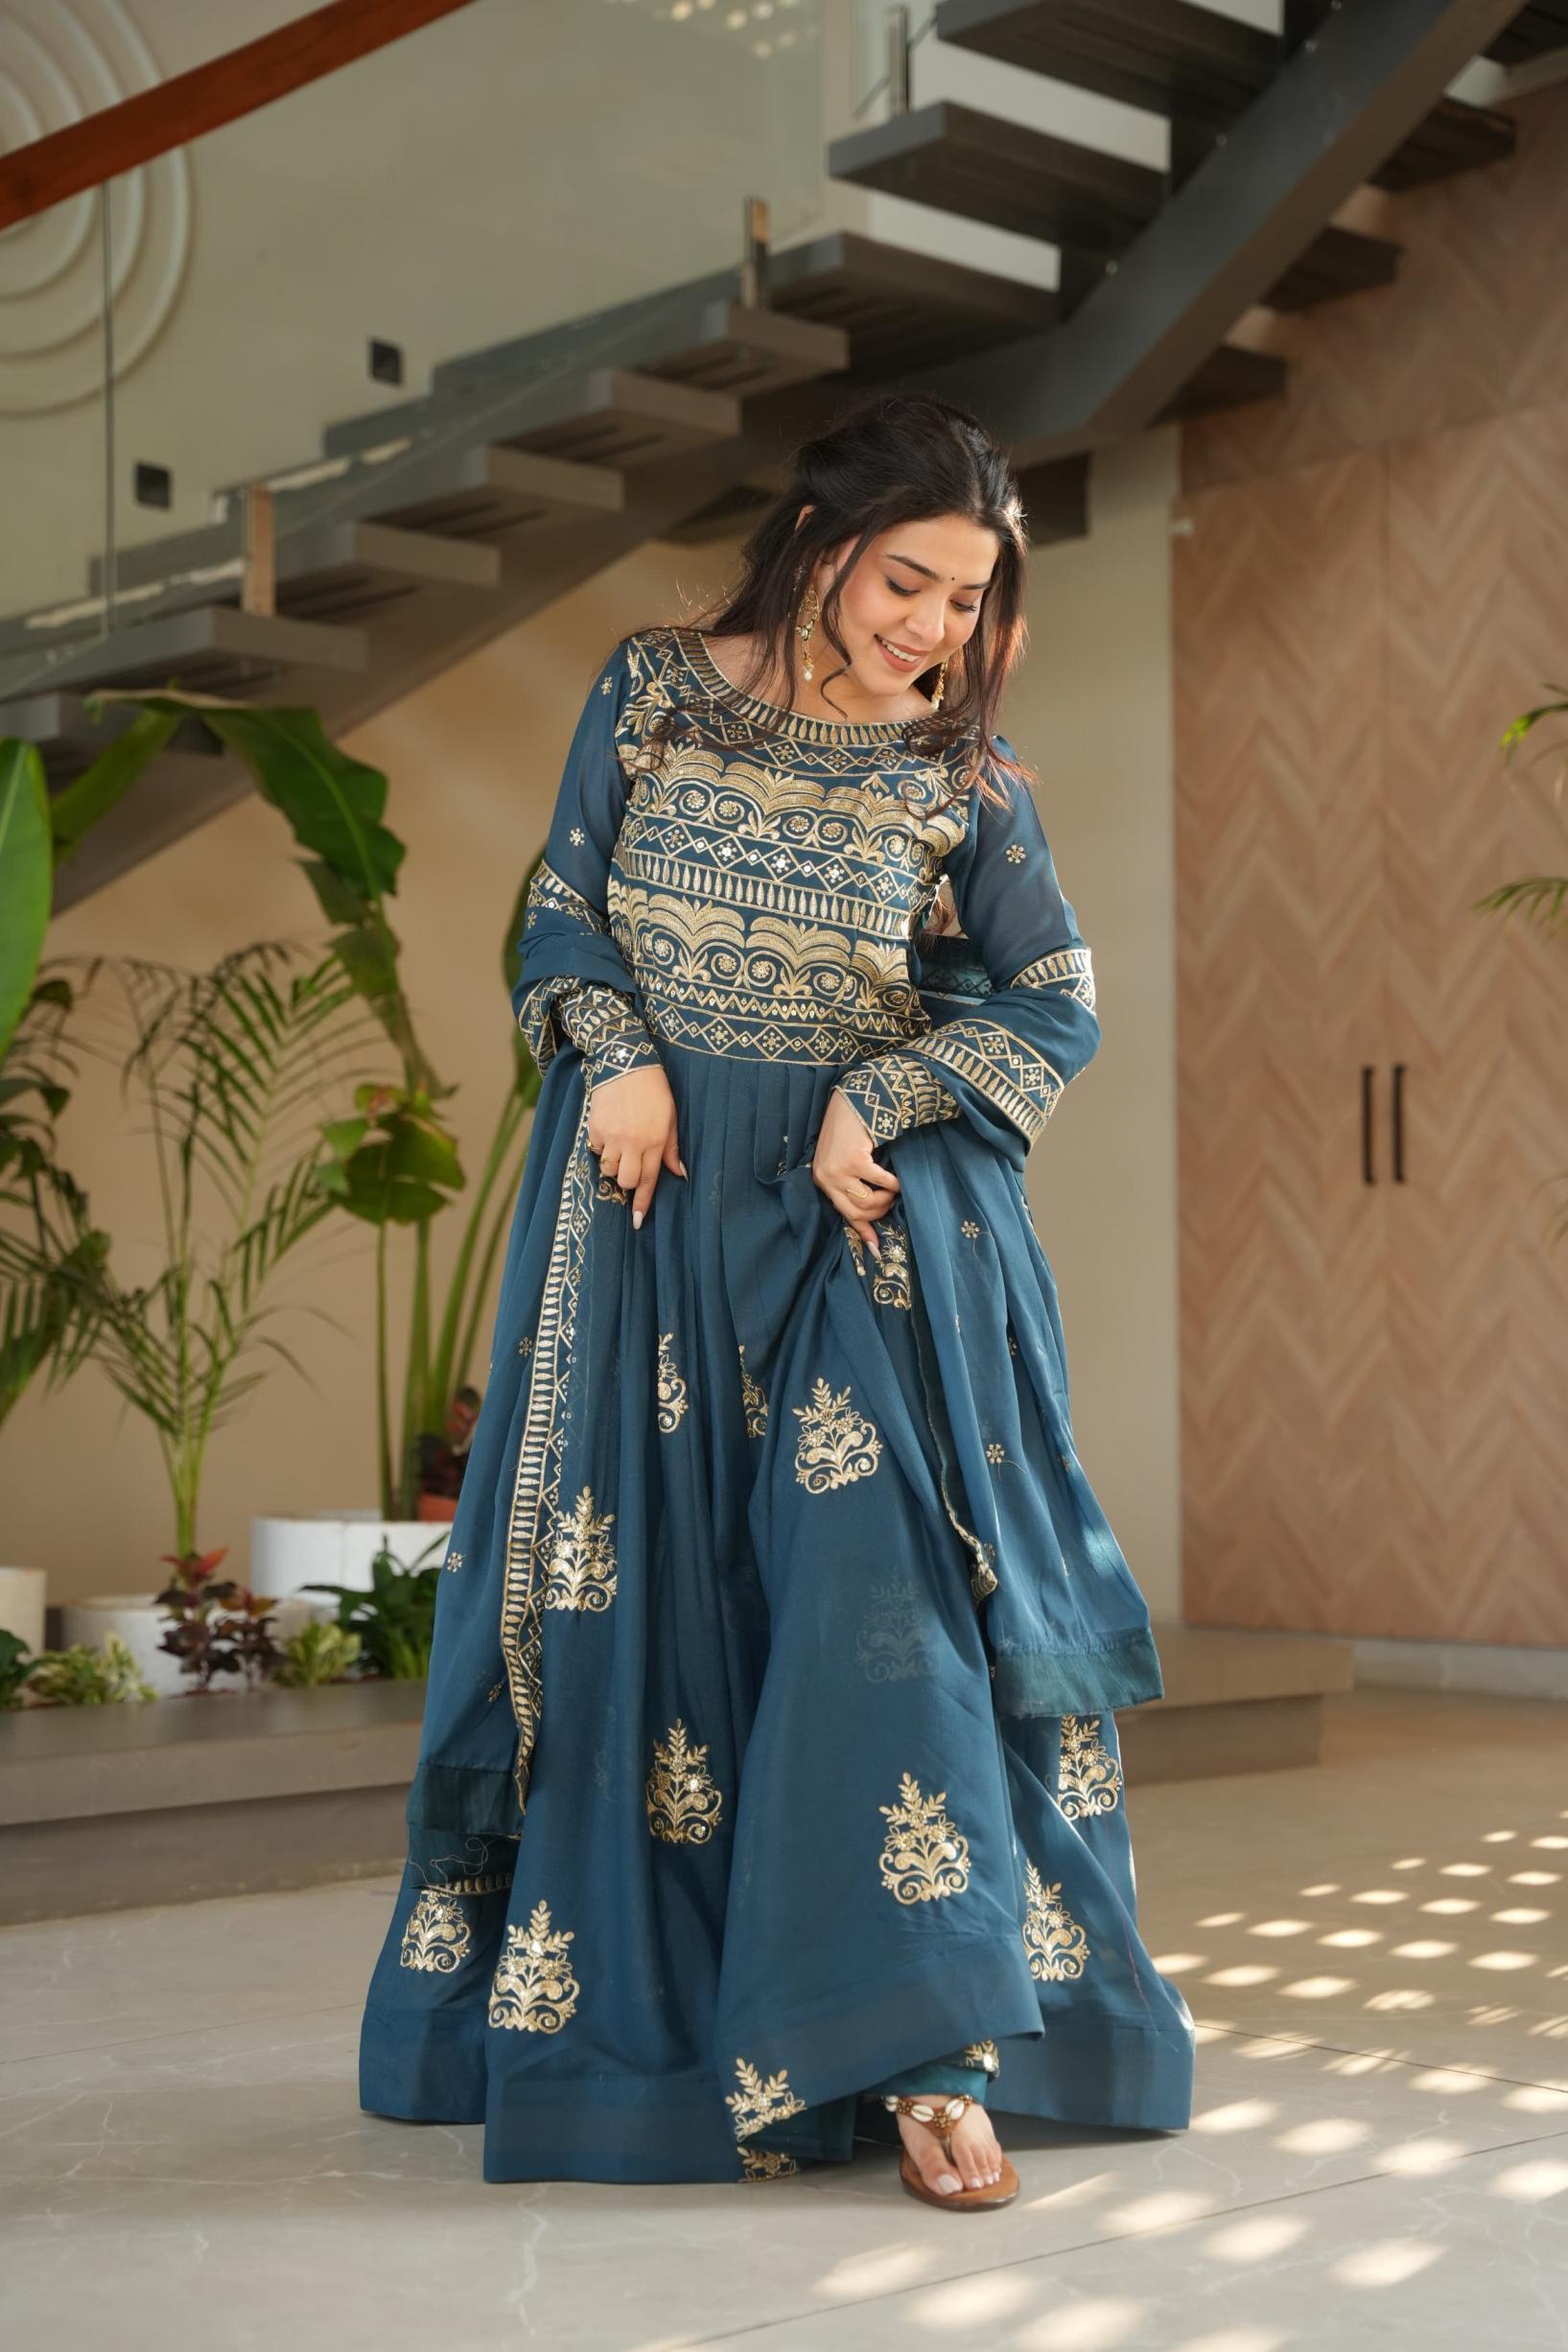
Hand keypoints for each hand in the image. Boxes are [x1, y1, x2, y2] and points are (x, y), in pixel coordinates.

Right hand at [587, 1064, 685, 1227]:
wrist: (626, 1062)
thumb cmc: (654, 1089)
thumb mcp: (671, 1116)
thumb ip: (672, 1147)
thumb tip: (680, 1173)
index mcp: (656, 1140)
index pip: (649, 1180)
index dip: (643, 1203)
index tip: (638, 1222)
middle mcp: (634, 1142)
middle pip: (626, 1180)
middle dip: (627, 1181)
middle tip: (629, 1168)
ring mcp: (613, 1136)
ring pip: (609, 1169)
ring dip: (614, 1164)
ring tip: (619, 1145)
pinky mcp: (595, 1128)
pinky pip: (596, 1150)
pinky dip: (601, 1146)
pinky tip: (609, 1129)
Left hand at [812, 1087, 899, 1257]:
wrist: (851, 1102)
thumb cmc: (849, 1133)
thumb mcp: (843, 1163)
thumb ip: (851, 1186)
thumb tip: (870, 1218)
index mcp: (822, 1181)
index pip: (844, 1214)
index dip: (862, 1231)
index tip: (876, 1248)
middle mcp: (826, 1179)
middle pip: (857, 1212)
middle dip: (879, 1213)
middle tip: (892, 1203)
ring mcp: (838, 1171)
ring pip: (868, 1201)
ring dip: (886, 1199)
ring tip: (893, 1190)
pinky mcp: (854, 1160)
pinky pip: (880, 1183)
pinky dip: (893, 1184)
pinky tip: (898, 1181)